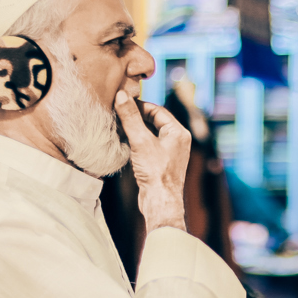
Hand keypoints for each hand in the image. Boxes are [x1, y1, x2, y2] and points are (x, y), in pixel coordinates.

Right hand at [113, 90, 188, 230]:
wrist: (160, 201)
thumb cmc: (155, 172)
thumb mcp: (140, 141)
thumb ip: (131, 117)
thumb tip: (121, 95)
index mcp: (178, 132)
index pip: (157, 110)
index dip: (139, 105)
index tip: (123, 104)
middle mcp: (178, 141)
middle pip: (155, 121)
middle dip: (137, 117)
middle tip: (119, 114)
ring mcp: (171, 153)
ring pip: (151, 133)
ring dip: (136, 129)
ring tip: (119, 127)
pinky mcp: (162, 163)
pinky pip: (149, 145)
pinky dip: (138, 142)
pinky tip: (125, 143)